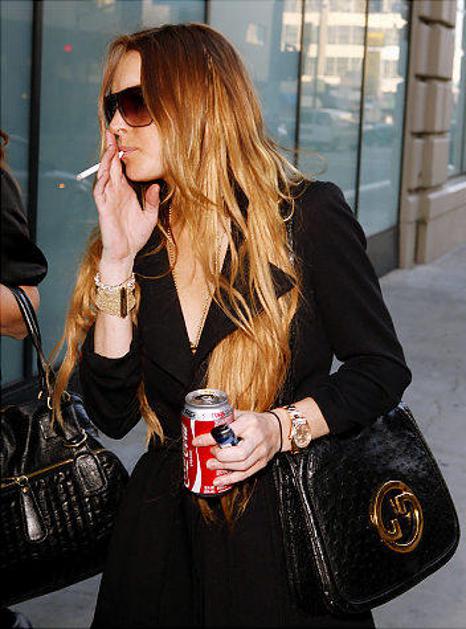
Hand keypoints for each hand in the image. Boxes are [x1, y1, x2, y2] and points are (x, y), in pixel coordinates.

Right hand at [93, 129, 160, 263]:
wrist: (126, 253)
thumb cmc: (135, 235)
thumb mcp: (150, 216)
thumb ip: (153, 201)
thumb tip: (157, 186)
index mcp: (125, 191)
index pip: (121, 168)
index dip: (121, 153)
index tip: (124, 138)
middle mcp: (115, 192)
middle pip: (110, 166)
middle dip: (110, 150)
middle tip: (112, 132)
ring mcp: (108, 199)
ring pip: (104, 176)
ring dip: (105, 162)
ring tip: (109, 147)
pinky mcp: (103, 209)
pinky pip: (100, 192)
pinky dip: (102, 181)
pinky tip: (105, 172)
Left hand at [191, 409, 281, 486]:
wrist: (278, 429)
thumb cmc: (258, 421)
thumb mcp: (243, 414)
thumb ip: (227, 418)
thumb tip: (206, 421)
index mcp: (250, 423)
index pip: (229, 432)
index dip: (211, 438)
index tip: (198, 441)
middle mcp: (257, 438)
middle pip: (239, 453)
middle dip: (220, 456)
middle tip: (209, 453)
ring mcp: (261, 453)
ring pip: (241, 466)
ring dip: (223, 468)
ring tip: (210, 465)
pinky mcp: (262, 464)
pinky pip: (245, 474)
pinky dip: (231, 479)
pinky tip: (219, 481)